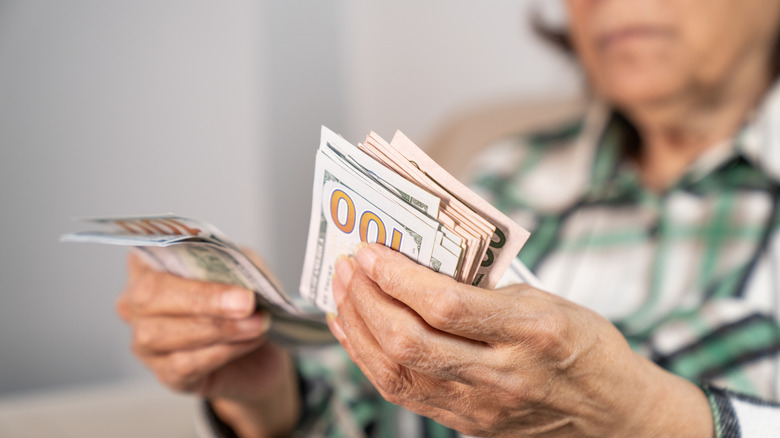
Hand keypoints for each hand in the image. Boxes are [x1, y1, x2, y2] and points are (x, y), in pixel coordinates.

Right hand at [116, 252, 298, 437]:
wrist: (262, 352)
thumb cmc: (242, 300)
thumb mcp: (244, 270)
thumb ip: (235, 266)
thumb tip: (237, 278)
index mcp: (149, 264)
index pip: (148, 252)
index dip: (178, 255)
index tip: (214, 260)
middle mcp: (136, 302)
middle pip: (150, 296)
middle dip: (202, 298)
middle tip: (245, 302)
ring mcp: (144, 342)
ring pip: (163, 335)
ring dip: (218, 329)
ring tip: (257, 323)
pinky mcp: (165, 374)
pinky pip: (184, 364)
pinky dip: (223, 351)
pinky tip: (250, 341)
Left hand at [327, 243, 713, 436]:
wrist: (610, 414)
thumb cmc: (584, 346)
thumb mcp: (547, 299)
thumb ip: (484, 289)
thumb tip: (418, 265)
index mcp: (532, 331)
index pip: (446, 305)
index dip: (398, 277)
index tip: (371, 251)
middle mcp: (503, 375)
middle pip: (410, 342)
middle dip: (366, 299)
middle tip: (348, 266)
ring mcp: (481, 407)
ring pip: (397, 372)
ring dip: (358, 329)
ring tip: (343, 293)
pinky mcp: (466, 424)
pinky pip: (404, 393)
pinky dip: (369, 359)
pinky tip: (355, 332)